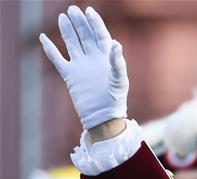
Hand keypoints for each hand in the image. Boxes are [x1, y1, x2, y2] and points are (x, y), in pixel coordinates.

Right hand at [39, 5, 128, 129]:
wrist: (102, 117)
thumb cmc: (115, 100)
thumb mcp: (119, 80)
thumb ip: (117, 62)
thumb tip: (116, 43)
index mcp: (106, 58)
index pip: (100, 35)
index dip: (95, 23)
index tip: (89, 10)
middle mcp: (93, 60)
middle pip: (85, 36)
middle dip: (79, 22)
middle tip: (72, 9)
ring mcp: (80, 67)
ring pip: (72, 44)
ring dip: (67, 31)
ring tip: (62, 17)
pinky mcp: (70, 76)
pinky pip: (57, 59)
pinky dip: (50, 49)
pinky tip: (43, 37)